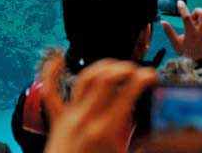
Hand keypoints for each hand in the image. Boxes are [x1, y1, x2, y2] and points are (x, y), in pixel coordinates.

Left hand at [42, 56, 156, 152]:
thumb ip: (139, 143)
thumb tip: (150, 130)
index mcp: (106, 131)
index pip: (127, 93)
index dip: (142, 78)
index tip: (150, 75)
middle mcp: (86, 119)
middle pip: (106, 79)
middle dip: (124, 68)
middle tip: (136, 70)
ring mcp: (70, 117)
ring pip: (85, 78)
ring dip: (102, 66)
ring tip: (115, 66)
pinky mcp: (57, 120)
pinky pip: (50, 92)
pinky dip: (52, 73)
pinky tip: (58, 59)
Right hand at [161, 1, 201, 59]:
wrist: (199, 63)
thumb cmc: (185, 52)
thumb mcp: (175, 43)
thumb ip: (169, 32)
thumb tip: (163, 22)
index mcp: (191, 33)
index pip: (186, 17)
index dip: (183, 8)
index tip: (180, 2)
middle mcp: (201, 33)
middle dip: (197, 11)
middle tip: (192, 17)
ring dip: (198, 22)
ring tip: (194, 31)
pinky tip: (199, 37)